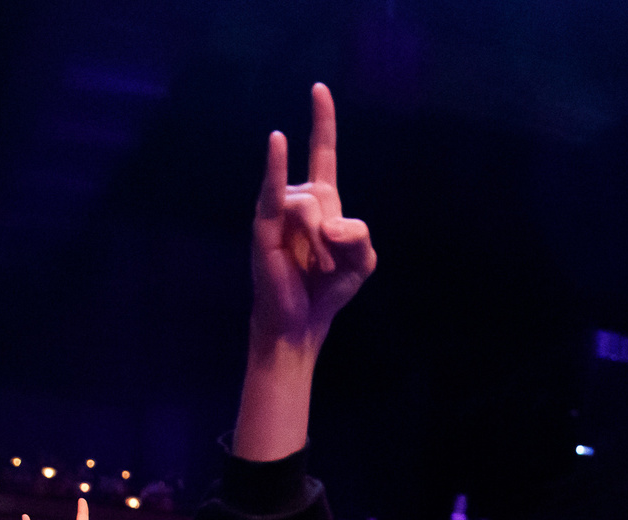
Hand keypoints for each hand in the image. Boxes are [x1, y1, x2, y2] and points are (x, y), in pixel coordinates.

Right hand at [249, 83, 376, 352]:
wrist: (301, 321)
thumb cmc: (327, 288)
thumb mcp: (363, 263)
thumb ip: (360, 236)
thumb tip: (330, 226)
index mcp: (323, 202)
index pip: (322, 152)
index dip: (322, 121)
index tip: (319, 89)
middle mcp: (298, 199)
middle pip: (325, 196)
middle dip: (336, 238)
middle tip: (328, 267)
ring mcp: (278, 210)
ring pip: (310, 208)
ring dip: (321, 246)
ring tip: (316, 269)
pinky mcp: (264, 226)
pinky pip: (274, 191)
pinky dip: (275, 165)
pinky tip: (276, 138)